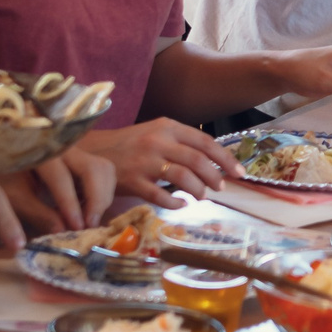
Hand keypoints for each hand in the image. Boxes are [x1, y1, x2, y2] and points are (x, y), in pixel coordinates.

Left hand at [0, 148, 118, 235]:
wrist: (2, 158)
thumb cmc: (5, 179)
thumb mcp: (15, 198)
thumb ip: (39, 214)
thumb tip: (63, 231)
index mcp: (43, 154)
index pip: (63, 178)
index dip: (71, 204)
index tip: (78, 227)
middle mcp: (65, 148)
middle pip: (95, 168)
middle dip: (97, 198)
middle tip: (91, 224)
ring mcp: (77, 152)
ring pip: (105, 169)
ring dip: (104, 196)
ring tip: (91, 219)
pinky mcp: (84, 160)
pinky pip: (104, 174)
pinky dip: (103, 193)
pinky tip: (90, 210)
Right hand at [83, 118, 240, 208]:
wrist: (93, 152)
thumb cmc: (130, 145)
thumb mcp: (156, 134)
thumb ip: (181, 143)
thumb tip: (214, 161)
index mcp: (167, 127)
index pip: (204, 141)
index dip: (225, 158)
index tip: (238, 172)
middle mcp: (157, 141)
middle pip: (197, 160)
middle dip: (215, 177)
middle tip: (220, 188)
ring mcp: (144, 161)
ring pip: (182, 177)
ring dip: (198, 190)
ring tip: (202, 196)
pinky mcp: (132, 181)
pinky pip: (160, 195)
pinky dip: (175, 202)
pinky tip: (180, 204)